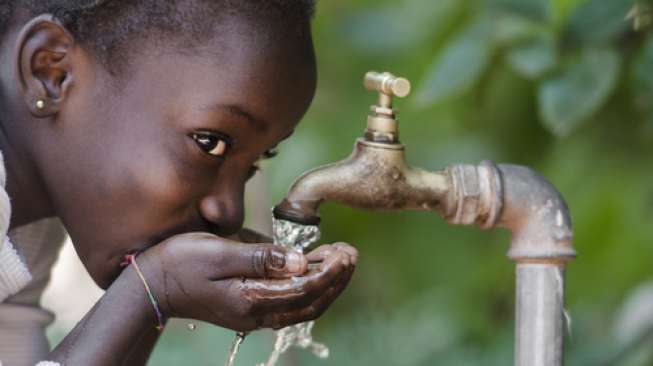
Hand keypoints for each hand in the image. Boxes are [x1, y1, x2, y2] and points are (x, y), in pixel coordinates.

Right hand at [134, 233, 356, 331]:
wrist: (152, 285)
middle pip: (310, 303)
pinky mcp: (249, 308)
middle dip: (335, 279)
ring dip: (326, 284)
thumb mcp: (219, 252)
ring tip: (341, 259)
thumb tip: (300, 262)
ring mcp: (253, 314)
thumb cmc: (181, 262)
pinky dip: (308, 288)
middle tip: (351, 254)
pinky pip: (289, 303)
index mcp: (251, 299)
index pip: (304, 289)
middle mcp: (256, 314)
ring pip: (303, 306)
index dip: (330, 272)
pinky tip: (314, 268)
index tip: (346, 253)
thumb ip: (261, 257)